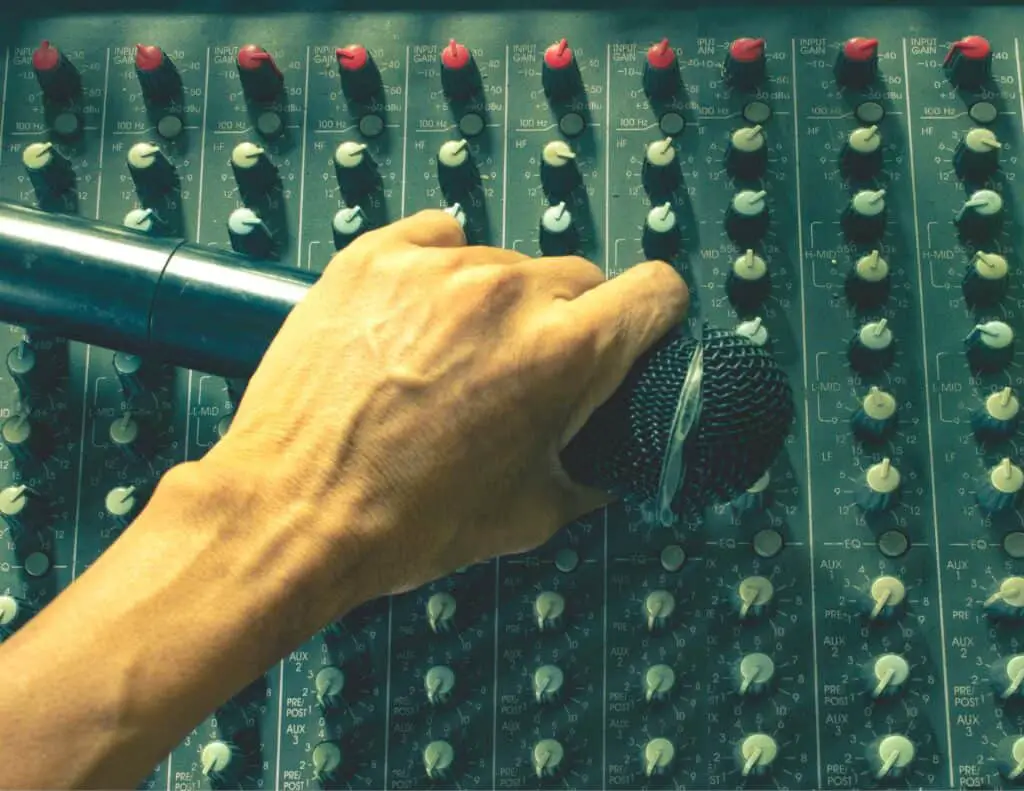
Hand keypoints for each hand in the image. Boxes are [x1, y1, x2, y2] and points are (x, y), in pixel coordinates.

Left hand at [203, 210, 687, 615]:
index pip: (656, 289)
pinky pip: (438, 237)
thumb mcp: (528, 516)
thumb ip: (590, 470)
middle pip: (577, 278)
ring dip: (494, 303)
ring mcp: (435, 266)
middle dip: (565, 322)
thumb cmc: (405, 522)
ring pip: (504, 263)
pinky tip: (413, 319)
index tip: (633, 333)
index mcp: (564, 353)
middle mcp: (507, 294)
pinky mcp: (374, 255)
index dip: (652, 317)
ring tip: (446, 359)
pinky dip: (438, 271)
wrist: (291, 512)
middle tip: (522, 372)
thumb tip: (607, 454)